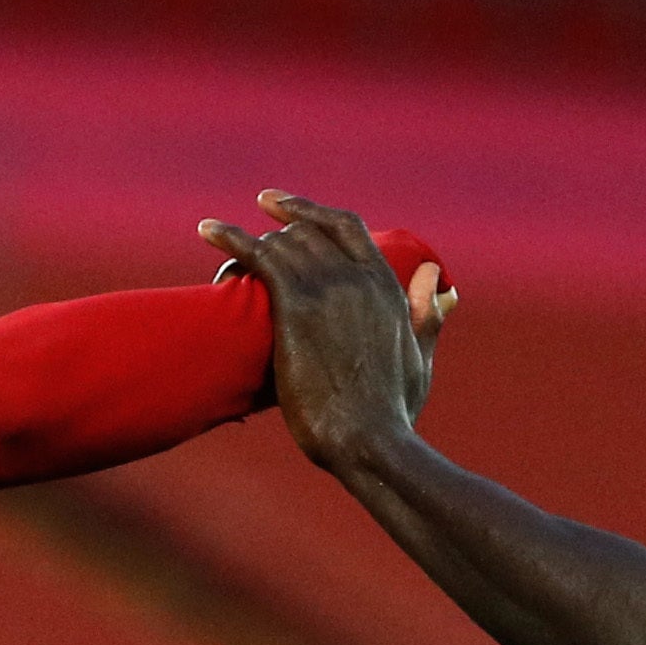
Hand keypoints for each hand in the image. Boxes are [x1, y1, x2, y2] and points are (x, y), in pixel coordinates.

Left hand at [198, 191, 452, 471]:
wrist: (369, 441)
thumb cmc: (393, 414)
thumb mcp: (419, 356)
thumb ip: (426, 315)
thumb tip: (439, 283)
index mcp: (385, 285)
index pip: (345, 226)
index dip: (309, 210)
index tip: (278, 204)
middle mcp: (356, 277)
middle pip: (307, 231)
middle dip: (275, 232)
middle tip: (249, 241)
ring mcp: (326, 289)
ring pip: (281, 242)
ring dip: (250, 244)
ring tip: (225, 254)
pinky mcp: (296, 307)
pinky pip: (257, 255)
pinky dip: (229, 237)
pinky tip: (206, 230)